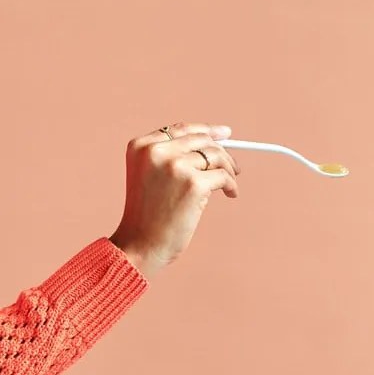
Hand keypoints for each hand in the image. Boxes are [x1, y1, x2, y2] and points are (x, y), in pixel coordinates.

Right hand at [110, 122, 239, 277]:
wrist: (140, 245)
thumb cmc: (148, 216)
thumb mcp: (150, 176)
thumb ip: (172, 157)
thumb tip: (214, 142)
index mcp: (141, 146)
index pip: (181, 129)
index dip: (206, 130)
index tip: (225, 134)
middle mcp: (156, 151)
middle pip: (201, 140)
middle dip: (221, 151)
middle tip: (233, 166)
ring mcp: (175, 165)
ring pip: (215, 155)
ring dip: (228, 169)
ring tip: (230, 185)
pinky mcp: (194, 183)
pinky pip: (223, 175)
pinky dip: (231, 184)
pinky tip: (230, 194)